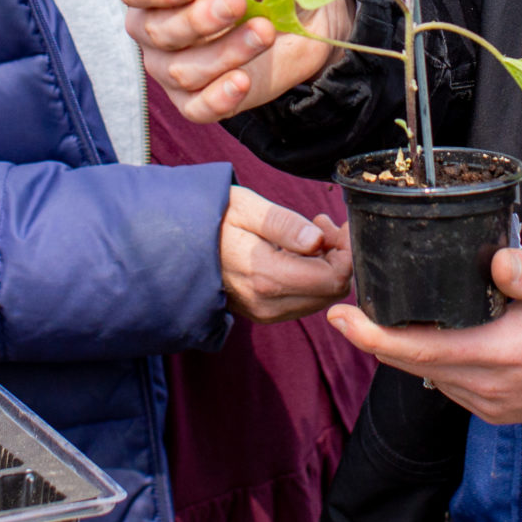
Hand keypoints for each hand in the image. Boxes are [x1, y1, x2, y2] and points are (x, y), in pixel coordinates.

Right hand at [121, 0, 349, 121]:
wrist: (304, 8)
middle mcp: (155, 20)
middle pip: (153, 30)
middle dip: (196, 20)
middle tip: (238, 3)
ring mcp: (172, 62)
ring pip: (179, 70)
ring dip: (223, 53)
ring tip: (264, 32)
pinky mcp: (199, 96)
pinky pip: (195, 108)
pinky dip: (217, 99)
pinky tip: (242, 81)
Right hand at [218, 186, 352, 321]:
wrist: (175, 246)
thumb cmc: (212, 218)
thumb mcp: (246, 208)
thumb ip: (283, 224)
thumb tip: (317, 240)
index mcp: (266, 276)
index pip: (333, 278)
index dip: (346, 251)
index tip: (336, 224)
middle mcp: (268, 303)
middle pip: (332, 291)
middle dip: (338, 257)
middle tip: (321, 224)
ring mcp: (265, 313)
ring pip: (321, 298)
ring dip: (325, 266)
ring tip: (308, 233)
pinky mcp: (263, 313)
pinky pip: (303, 301)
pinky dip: (310, 276)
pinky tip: (296, 251)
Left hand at [327, 248, 521, 424]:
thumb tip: (500, 262)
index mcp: (506, 354)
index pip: (421, 349)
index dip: (372, 335)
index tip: (339, 315)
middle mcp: (494, 388)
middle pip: (415, 364)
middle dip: (378, 336)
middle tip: (353, 301)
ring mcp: (497, 404)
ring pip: (432, 375)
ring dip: (406, 349)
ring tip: (386, 312)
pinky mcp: (504, 407)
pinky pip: (453, 384)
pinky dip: (433, 359)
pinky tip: (432, 332)